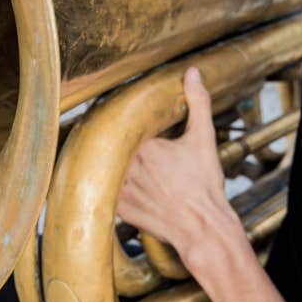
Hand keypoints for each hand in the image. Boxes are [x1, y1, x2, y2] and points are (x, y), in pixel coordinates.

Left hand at [117, 67, 240, 268]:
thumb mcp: (203, 139)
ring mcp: (121, 189)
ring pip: (100, 166)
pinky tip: (107, 180)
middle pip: (107, 143)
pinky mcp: (118, 208)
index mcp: (145, 144)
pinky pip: (101, 190)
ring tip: (96, 154)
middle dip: (108, 138)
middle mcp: (129, 166)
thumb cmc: (204, 187)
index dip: (119, 119)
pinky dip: (103, 184)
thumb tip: (192, 73)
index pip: (121, 122)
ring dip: (101, 160)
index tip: (114, 112)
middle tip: (99, 130)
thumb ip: (197, 103)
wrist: (203, 228)